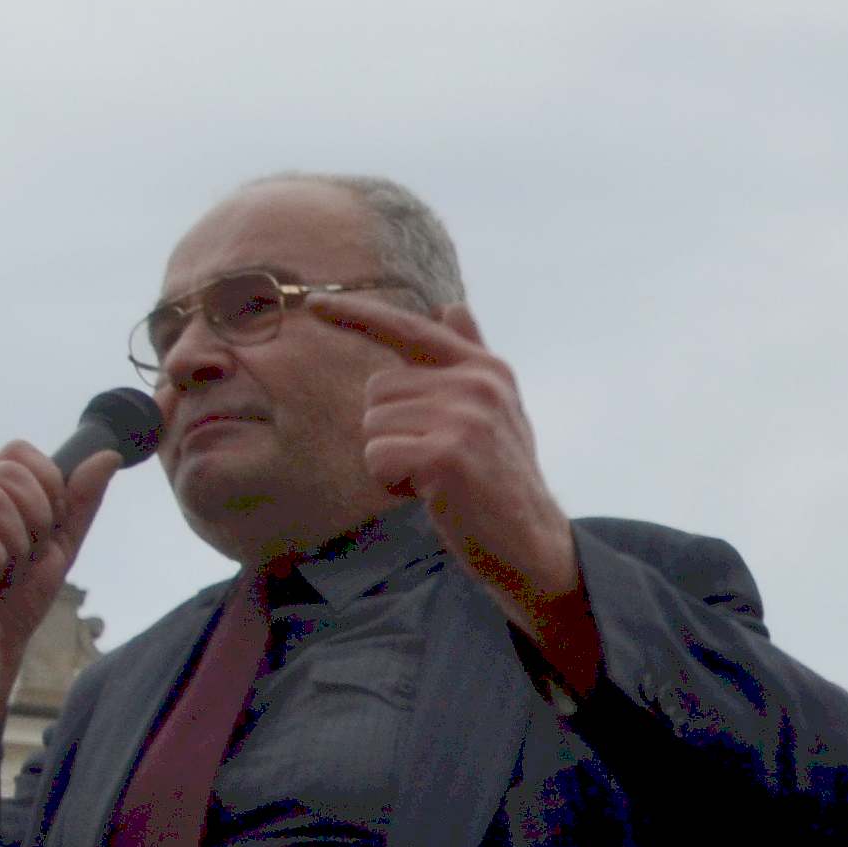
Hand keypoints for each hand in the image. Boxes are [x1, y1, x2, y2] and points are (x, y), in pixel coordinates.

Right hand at [0, 441, 124, 763]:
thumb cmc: (14, 604)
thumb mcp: (59, 548)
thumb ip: (79, 503)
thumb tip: (108, 456)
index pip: (18, 453)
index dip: (47, 490)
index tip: (46, 533)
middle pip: (8, 472)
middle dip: (36, 523)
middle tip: (20, 560)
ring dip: (13, 546)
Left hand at [307, 295, 593, 676]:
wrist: (532, 541)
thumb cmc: (502, 478)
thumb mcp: (495, 409)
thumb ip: (469, 357)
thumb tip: (453, 307)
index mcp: (485, 368)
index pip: (410, 329)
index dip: (357, 315)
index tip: (314, 305)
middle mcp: (476, 383)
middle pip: (377, 390)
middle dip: (390, 430)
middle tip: (435, 461)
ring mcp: (463, 417)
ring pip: (372, 425)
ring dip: (390, 459)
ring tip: (435, 478)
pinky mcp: (445, 455)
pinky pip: (376, 456)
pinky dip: (389, 481)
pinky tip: (428, 493)